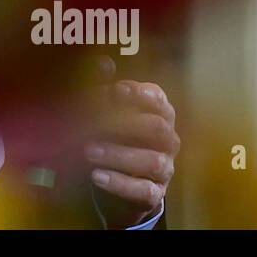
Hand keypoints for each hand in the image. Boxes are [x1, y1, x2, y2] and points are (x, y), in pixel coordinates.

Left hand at [85, 55, 178, 228]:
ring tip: (88, 150)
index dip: (139, 94)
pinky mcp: (154, 194)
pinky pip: (144, 190)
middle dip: (125, 124)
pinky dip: (120, 183)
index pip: (159, 100)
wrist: (119, 179)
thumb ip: (104, 86)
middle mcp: (168, 140)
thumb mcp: (108, 110)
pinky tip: (96, 176)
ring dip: (118, 154)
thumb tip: (103, 63)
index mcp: (160, 114)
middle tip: (93, 122)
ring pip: (153, 160)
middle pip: (157, 128)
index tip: (115, 90)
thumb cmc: (115, 135)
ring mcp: (165, 168)